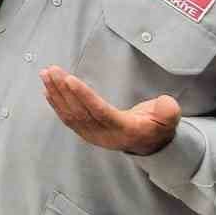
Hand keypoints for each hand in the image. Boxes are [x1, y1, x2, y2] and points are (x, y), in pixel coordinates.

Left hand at [39, 67, 180, 155]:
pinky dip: (56, 104)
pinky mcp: (87, 133)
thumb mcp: (169, 118)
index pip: (100, 112)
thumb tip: (165, 105)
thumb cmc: (158, 126)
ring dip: (56, 94)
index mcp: (125, 130)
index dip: (84, 96)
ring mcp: (94, 136)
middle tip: (51, 70)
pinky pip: (68, 119)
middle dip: (63, 90)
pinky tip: (48, 90)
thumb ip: (168, 111)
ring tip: (46, 75)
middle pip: (80, 112)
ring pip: (70, 115)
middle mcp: (105, 135)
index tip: (69, 79)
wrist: (150, 144)